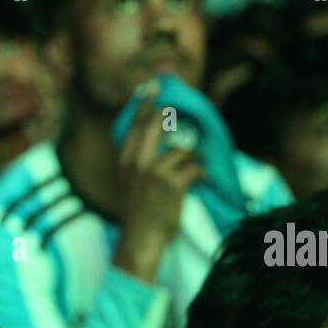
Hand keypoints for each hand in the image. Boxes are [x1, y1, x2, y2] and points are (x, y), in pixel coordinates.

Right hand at [112, 89, 204, 282]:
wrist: (140, 240)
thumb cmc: (138, 214)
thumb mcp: (130, 183)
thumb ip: (138, 162)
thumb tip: (158, 143)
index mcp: (126, 161)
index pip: (136, 125)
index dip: (145, 104)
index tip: (152, 87)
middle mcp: (138, 162)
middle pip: (158, 124)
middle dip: (171, 113)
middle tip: (179, 106)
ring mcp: (155, 171)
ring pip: (182, 149)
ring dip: (191, 158)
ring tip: (191, 170)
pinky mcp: (173, 183)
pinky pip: (195, 167)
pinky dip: (201, 173)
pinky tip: (199, 180)